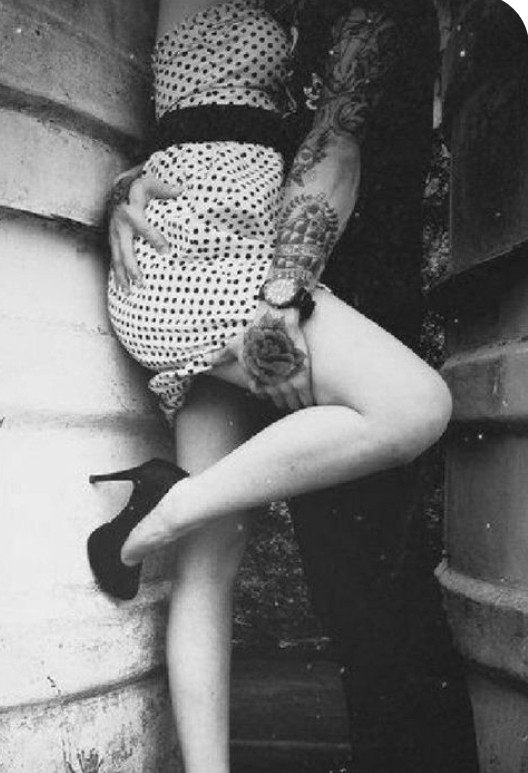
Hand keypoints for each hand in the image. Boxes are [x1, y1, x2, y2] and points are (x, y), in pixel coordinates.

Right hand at [108, 166, 181, 292]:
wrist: (116, 189)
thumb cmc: (136, 187)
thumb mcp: (149, 183)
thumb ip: (164, 188)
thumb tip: (181, 190)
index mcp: (131, 212)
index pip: (144, 229)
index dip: (155, 240)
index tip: (166, 252)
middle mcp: (120, 226)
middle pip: (125, 250)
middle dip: (132, 268)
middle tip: (141, 282)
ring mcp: (114, 235)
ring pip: (116, 258)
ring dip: (122, 276)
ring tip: (128, 292)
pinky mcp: (112, 240)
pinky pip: (114, 259)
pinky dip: (117, 274)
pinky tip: (122, 287)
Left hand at [213, 304, 314, 411]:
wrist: (276, 320)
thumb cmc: (255, 332)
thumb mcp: (234, 345)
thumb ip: (220, 356)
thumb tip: (203, 359)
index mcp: (255, 379)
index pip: (260, 394)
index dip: (266, 394)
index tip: (270, 393)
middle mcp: (271, 383)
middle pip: (278, 401)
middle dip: (282, 402)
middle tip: (286, 401)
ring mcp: (287, 380)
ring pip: (293, 402)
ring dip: (295, 404)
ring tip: (298, 405)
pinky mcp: (302, 375)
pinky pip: (306, 395)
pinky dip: (308, 401)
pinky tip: (309, 403)